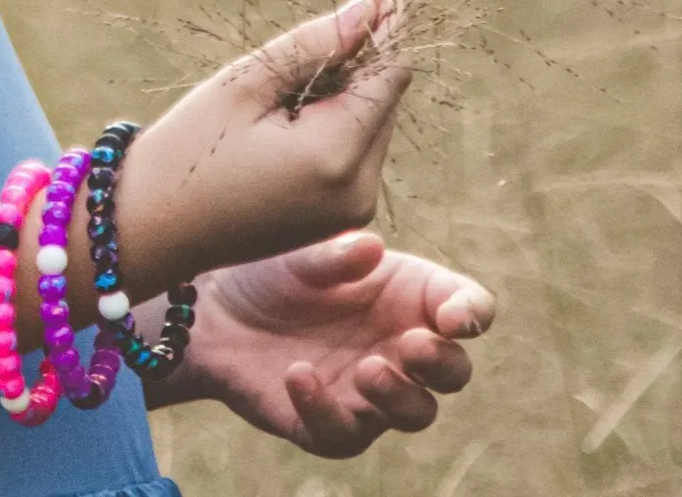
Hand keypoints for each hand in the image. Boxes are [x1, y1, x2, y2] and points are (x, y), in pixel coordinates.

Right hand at [118, 0, 411, 286]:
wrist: (153, 228)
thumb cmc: (190, 149)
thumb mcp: (245, 85)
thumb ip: (313, 46)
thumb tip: (368, 11)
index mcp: (336, 157)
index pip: (389, 76)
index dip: (389, 25)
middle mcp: (359, 191)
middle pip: (385, 101)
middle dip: (366, 55)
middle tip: (332, 13)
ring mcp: (352, 211)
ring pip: (372, 125)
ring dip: (349, 86)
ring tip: (289, 72)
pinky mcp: (337, 218)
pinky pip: (355, 152)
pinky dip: (337, 119)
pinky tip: (291, 107)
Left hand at [151, 232, 495, 456]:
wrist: (211, 306)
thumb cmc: (269, 268)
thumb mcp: (297, 252)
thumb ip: (334, 255)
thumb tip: (371, 248)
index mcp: (408, 296)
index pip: (466, 308)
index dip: (471, 314)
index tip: (455, 316)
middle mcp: (398, 347)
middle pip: (452, 371)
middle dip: (442, 363)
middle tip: (412, 345)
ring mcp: (368, 391)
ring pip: (414, 413)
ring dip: (399, 396)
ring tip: (367, 368)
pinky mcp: (328, 423)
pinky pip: (343, 433)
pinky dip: (326, 410)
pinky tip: (299, 376)